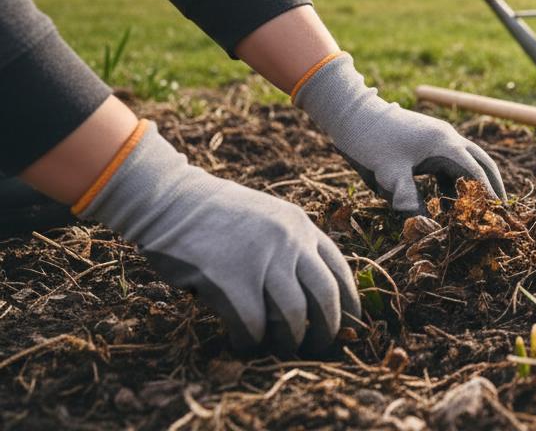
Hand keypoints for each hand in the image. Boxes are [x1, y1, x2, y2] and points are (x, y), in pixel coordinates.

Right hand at [77, 122, 359, 352]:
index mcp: (302, 227)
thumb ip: (292, 246)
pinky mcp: (230, 280)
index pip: (340, 270)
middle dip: (327, 329)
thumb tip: (312, 297)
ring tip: (280, 349)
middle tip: (319, 348)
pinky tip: (243, 343)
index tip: (350, 324)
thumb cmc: (218, 216)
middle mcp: (290, 242)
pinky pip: (252, 325)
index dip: (350, 303)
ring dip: (289, 341)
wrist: (171, 200)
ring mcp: (261, 260)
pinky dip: (251, 342)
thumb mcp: (269, 219)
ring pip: (293, 316)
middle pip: (325, 297)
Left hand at [294, 54, 505, 214]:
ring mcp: (439, 138)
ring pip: (468, 161)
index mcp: (444, 144)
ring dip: (474, 182)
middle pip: (481, 162)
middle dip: (492, 185)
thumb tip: (425, 225)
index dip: (486, 195)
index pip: (474, 172)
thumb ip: (409, 200)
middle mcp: (448, 138)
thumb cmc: (371, 142)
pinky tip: (449, 198)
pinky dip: (455, 180)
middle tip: (501, 209)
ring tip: (478, 208)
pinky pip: (450, 162)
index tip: (494, 215)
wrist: (352, 115)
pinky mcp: (428, 142)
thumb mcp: (390, 175)